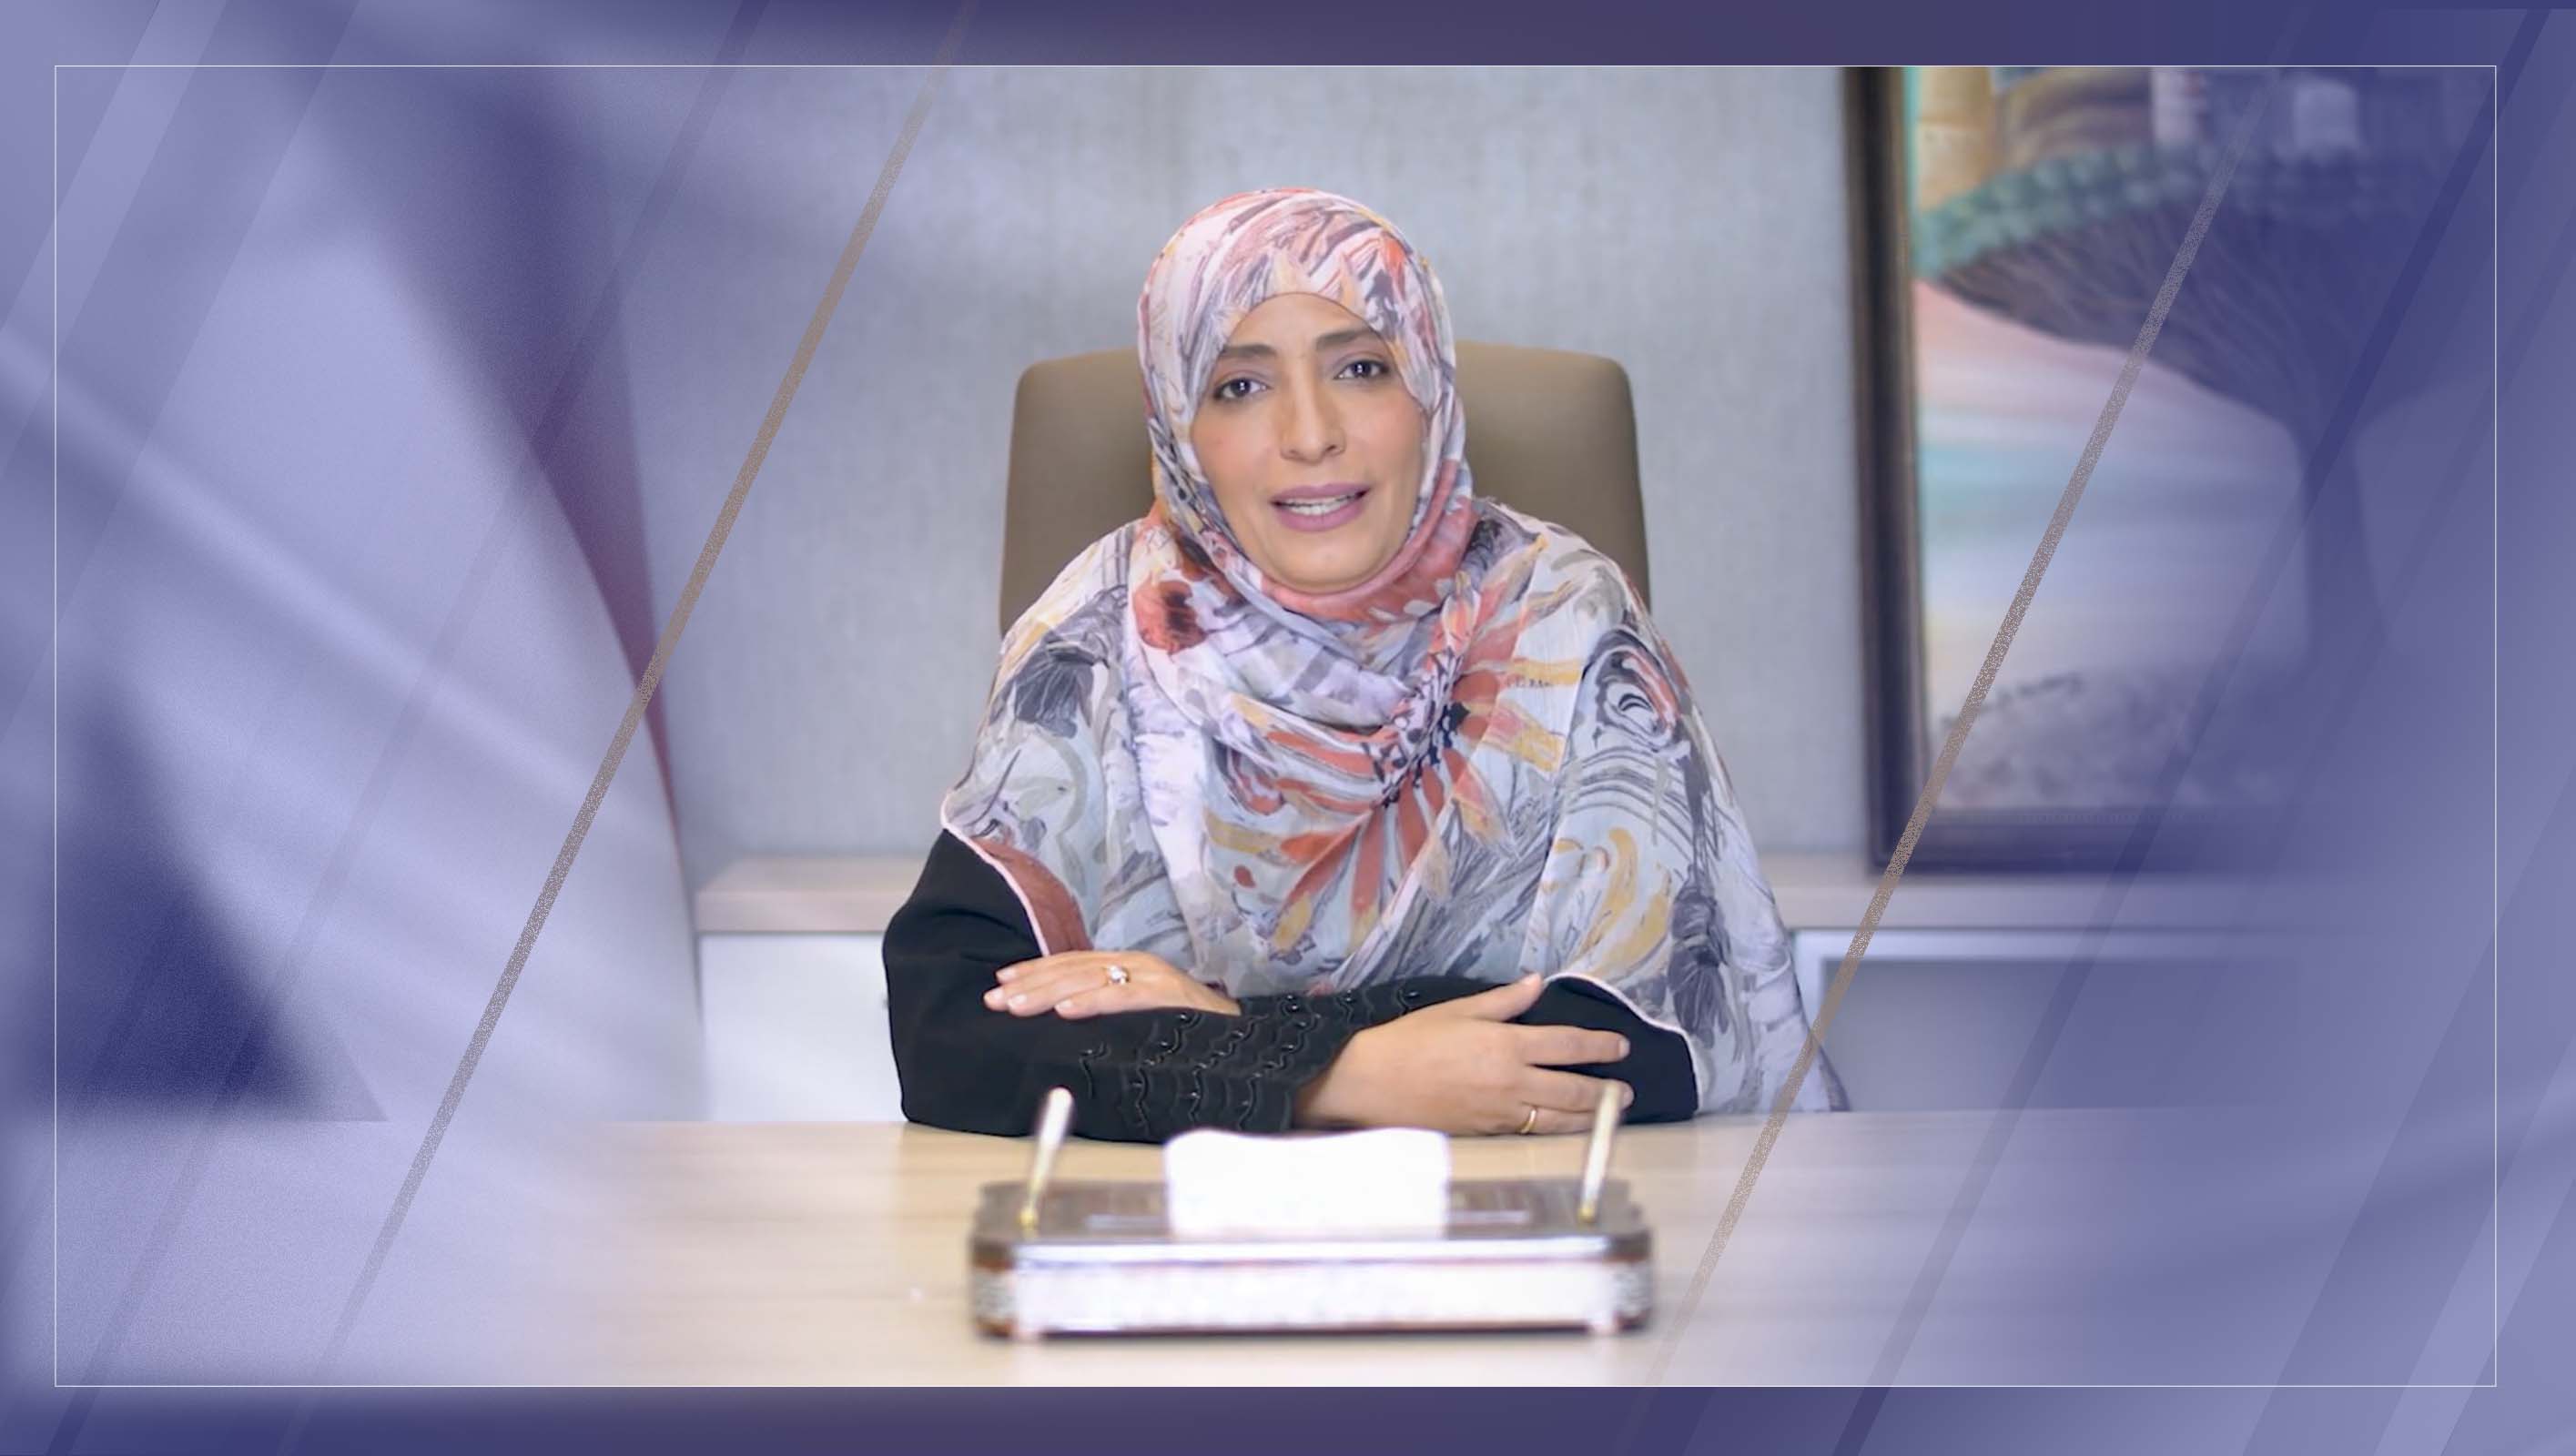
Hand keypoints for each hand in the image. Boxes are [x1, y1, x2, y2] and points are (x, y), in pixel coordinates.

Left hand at [982, 950, 1240, 1018]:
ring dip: (1049, 993)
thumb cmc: (1189, 1030)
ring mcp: (1155, 977)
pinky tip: (1066, 1011)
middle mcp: (1137, 964)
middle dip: (1029, 985)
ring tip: (1016, 1005)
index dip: (1034, 971)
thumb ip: (1108, 1009)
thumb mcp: (1140, 1016)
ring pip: (1091, 980)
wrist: (1245, 1038)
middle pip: (1072, 969)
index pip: (1071, 963)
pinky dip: (1093, 1002)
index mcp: (1127, 966)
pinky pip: (1124, 997)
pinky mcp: (1170, 995)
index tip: (999, 983)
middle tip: (992, 1000)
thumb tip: (1062, 1018)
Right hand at [1291, 974, 1633, 1135]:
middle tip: (1626, 1092)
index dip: (1601, 1047)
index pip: (1569, 1046)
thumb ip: (1503, 1001)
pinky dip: (1557, 1130)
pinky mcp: (1488, 1133)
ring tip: (1609, 1115)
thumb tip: (1537, 983)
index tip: (1621, 1047)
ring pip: (1560, 1119)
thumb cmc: (1411, 1040)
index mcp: (1507, 1045)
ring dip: (1590, 1118)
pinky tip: (1566, 1128)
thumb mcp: (1457, 1010)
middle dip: (1606, 1092)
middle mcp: (1513, 1082)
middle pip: (1574, 1090)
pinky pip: (1533, 1133)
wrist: (1373, 1084)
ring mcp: (1502, 1113)